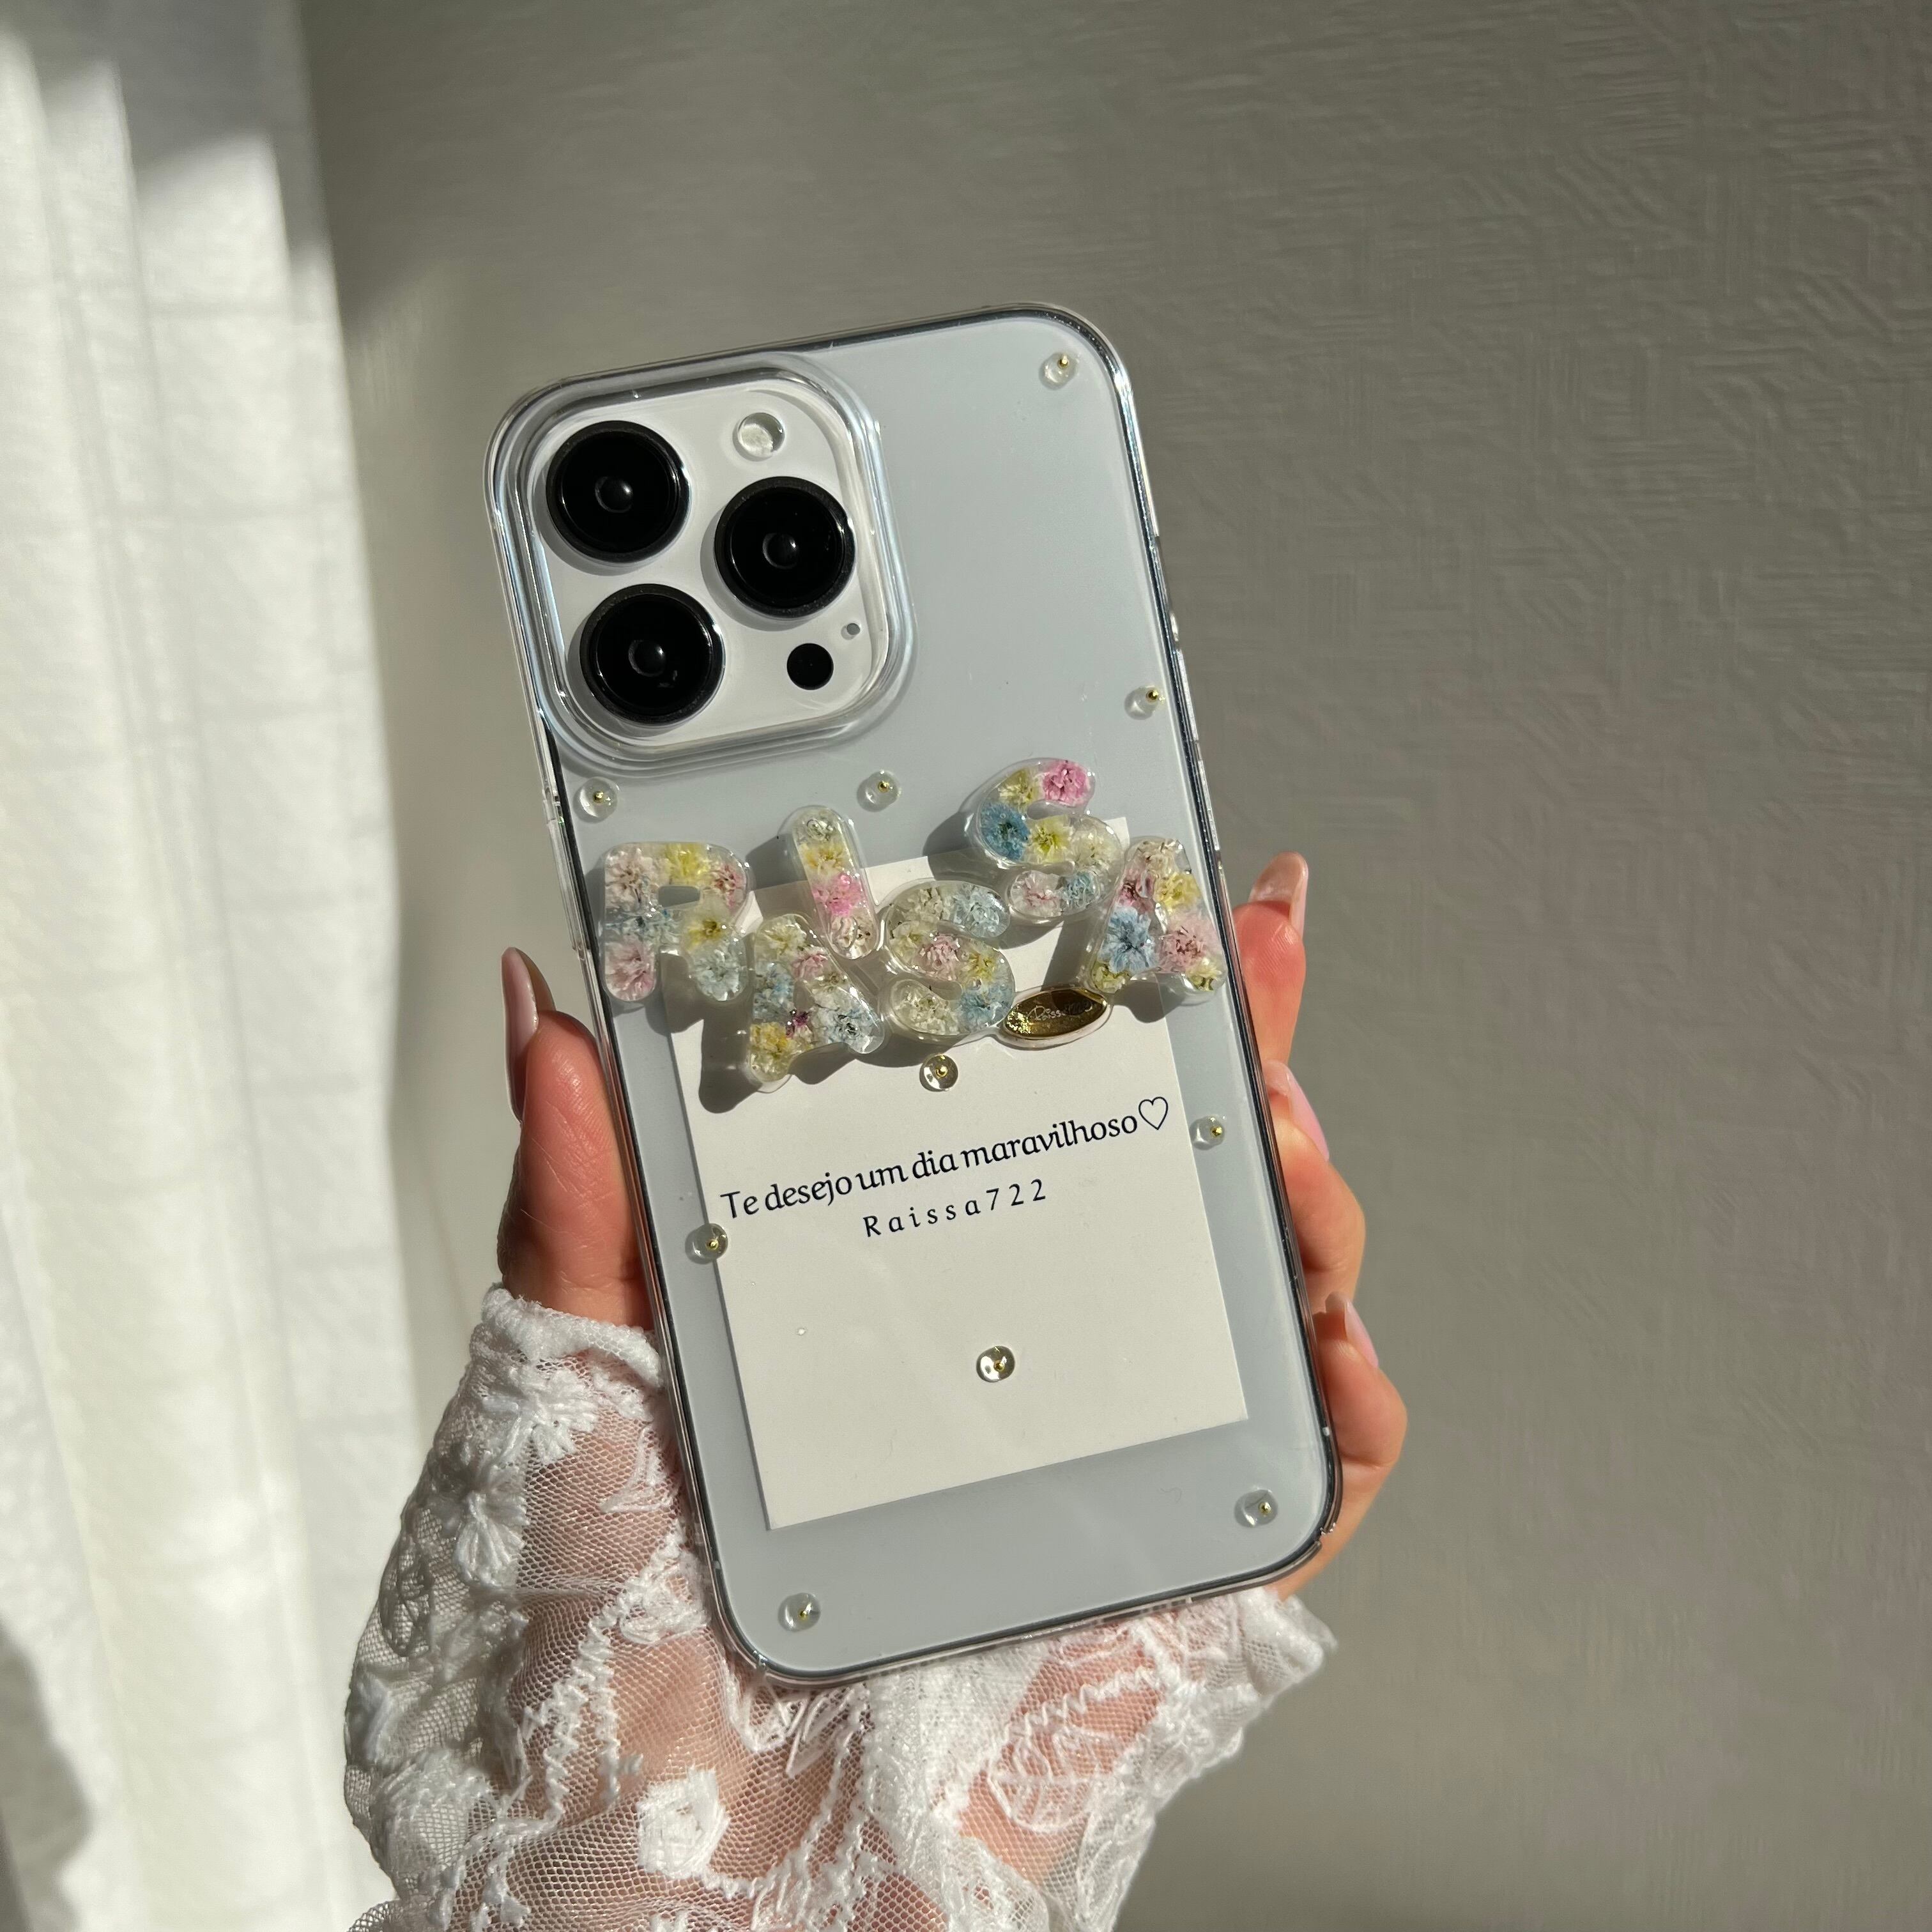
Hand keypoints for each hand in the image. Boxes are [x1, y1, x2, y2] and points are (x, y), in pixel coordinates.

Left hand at [497, 850, 1403, 1594]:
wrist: (681, 1868)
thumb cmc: (617, 1627)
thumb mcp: (584, 1373)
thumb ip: (578, 1199)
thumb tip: (544, 1000)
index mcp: (912, 1282)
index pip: (1028, 1107)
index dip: (1102, 992)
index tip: (1151, 880)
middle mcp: (1024, 1349)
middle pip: (1174, 1176)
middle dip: (1249, 1057)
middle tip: (1254, 961)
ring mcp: (1107, 1453)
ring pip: (1264, 1299)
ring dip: (1307, 1203)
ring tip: (1283, 1137)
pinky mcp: (1167, 1574)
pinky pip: (1304, 1487)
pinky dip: (1345, 1414)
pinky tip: (1328, 1348)